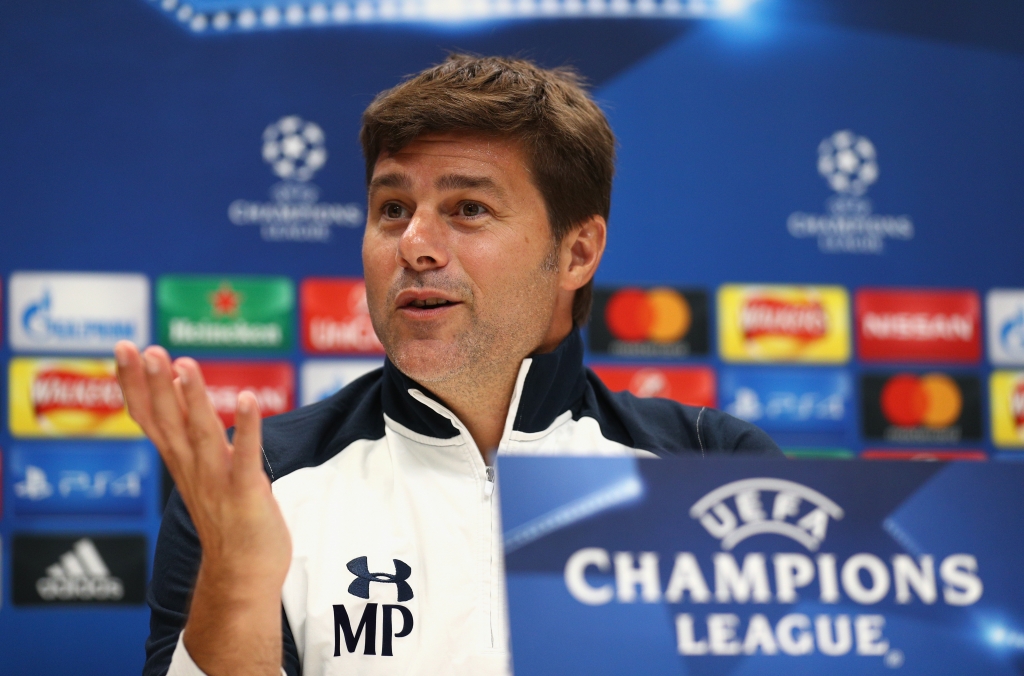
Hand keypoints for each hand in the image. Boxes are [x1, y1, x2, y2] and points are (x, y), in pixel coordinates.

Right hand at [115, 341, 289, 674]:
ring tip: (183, 365)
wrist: (242, 576)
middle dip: (153, 384)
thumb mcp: (203, 471)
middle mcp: (192, 468)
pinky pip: (245, 456)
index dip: (136, 383)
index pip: (150, 417)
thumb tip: (179, 388)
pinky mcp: (246, 492)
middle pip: (166, 421)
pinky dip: (246, 427)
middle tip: (143, 348)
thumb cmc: (228, 521)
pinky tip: (248, 399)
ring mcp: (217, 480)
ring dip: (192, 399)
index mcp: (180, 462)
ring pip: (199, 433)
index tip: (125, 348)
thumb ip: (191, 434)